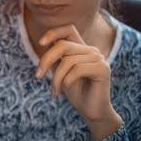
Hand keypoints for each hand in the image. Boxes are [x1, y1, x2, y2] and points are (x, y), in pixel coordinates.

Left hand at [35, 24, 122, 140]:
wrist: (91, 112)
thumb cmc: (76, 93)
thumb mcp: (60, 73)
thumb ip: (55, 59)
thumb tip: (44, 44)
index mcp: (81, 49)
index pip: (68, 29)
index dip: (53, 32)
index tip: (41, 43)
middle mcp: (91, 50)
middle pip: (63, 45)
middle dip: (46, 60)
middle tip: (38, 76)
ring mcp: (98, 58)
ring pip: (67, 60)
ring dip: (56, 78)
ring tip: (55, 91)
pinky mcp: (103, 69)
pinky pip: (77, 70)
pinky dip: (66, 81)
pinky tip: (65, 91)